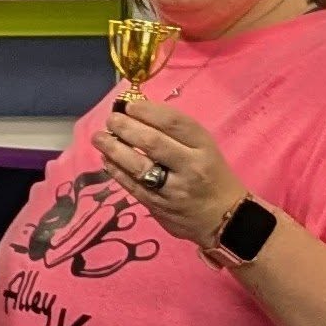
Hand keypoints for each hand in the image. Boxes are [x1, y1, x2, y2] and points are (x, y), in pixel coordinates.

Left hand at [90, 101, 248, 249]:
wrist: (227, 219)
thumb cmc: (211, 174)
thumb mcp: (203, 148)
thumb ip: (174, 132)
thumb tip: (135, 111)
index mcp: (203, 147)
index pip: (174, 123)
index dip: (148, 111)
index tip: (129, 106)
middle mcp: (190, 167)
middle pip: (153, 143)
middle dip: (126, 128)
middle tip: (111, 120)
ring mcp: (174, 190)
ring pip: (138, 166)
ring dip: (113, 149)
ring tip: (99, 137)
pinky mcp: (159, 207)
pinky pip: (133, 187)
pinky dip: (116, 171)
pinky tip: (106, 159)